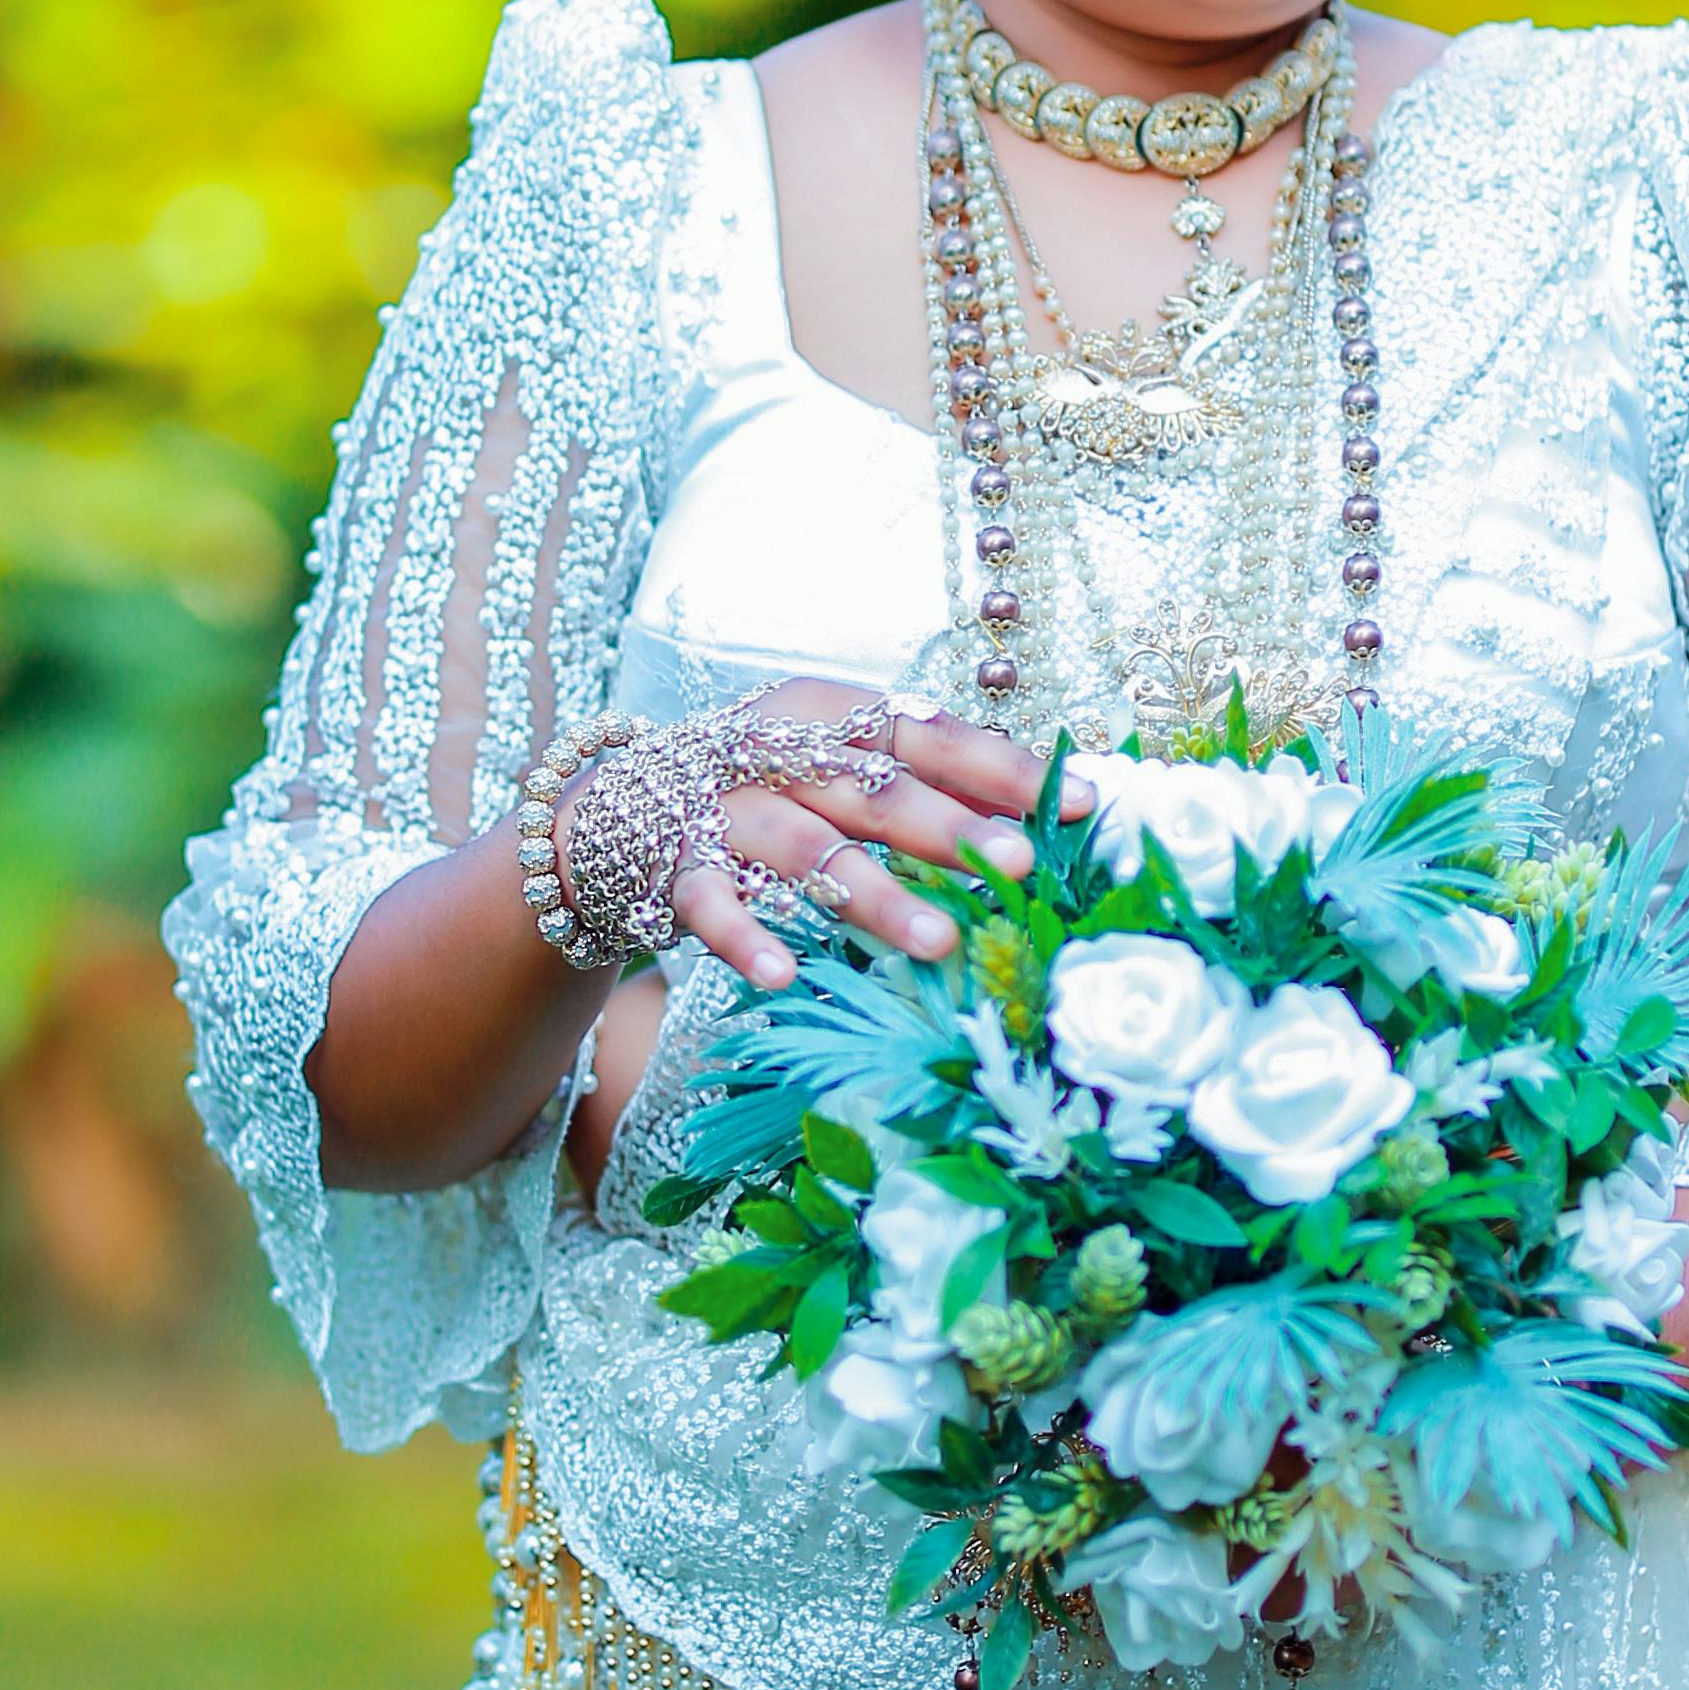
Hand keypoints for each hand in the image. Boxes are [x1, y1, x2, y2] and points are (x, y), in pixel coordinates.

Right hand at [583, 677, 1055, 989]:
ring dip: (874, 894)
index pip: (928, 731)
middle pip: (877, 788)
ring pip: (806, 849)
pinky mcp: (671, 865)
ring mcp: (721, 808)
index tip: (1080, 800)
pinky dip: (746, 939)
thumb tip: (1047, 804)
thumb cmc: (760, 788)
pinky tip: (784, 976)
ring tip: (939, 942)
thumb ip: (921, 778)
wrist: (608, 809)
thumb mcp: (832, 763)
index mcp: (828, 712)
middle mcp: (776, 750)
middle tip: (1020, 863)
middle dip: (952, 826)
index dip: (1002, 764)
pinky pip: (711, 904)